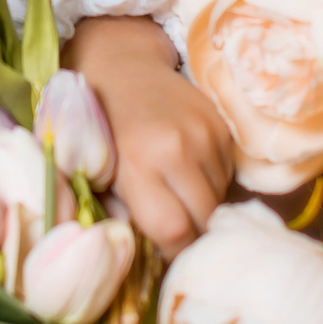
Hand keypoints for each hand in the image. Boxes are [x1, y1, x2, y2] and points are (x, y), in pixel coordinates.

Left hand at [61, 15, 233, 252]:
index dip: (175, 253)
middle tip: (178, 235)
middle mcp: (176, 149)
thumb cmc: (99, 127)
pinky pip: (227, 173)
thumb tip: (151, 256)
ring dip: (204, 207)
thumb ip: (122, 214)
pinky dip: (212, 182)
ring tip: (179, 196)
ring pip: (220, 198)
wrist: (121, 67)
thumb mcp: (95, 172)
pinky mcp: (221, 125)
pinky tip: (189, 172)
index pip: (174, 231)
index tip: (167, 256)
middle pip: (204, 219)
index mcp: (137, 164)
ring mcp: (204, 135)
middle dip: (194, 235)